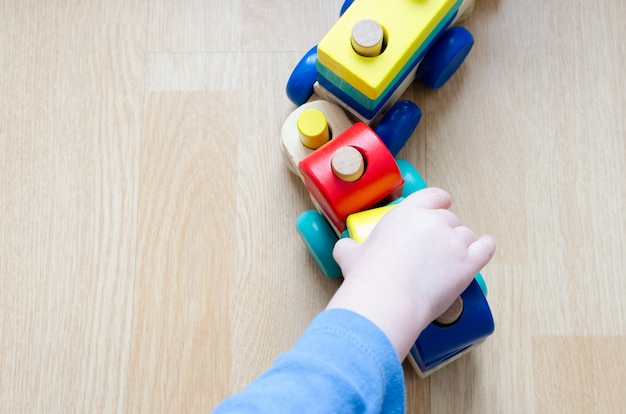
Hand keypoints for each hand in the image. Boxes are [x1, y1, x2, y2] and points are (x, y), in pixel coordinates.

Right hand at [326, 187, 494, 357]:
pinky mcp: (468, 262)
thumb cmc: (368, 278)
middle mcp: (432, 221)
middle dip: (444, 232)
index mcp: (406, 213)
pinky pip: (485, 248)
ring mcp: (452, 241)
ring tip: (452, 259)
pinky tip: (483, 248)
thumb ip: (349, 247)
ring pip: (466, 235)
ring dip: (461, 245)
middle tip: (436, 249)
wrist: (387, 299)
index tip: (438, 210)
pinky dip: (485, 247)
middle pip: (449, 219)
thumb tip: (343, 248)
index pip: (432, 197)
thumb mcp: (350, 255)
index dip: (438, 204)